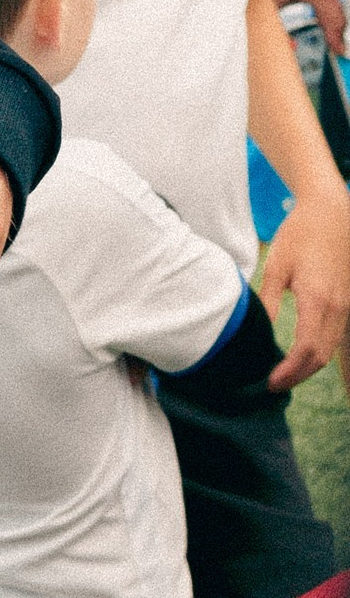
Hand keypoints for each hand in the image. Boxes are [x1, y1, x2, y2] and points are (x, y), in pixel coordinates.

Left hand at [259, 186, 349, 388]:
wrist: (332, 213)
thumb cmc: (299, 235)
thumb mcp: (276, 266)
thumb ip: (268, 302)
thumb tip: (257, 331)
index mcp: (317, 300)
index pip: (307, 351)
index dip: (289, 372)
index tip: (270, 382)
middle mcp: (337, 308)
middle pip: (321, 358)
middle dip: (298, 376)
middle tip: (273, 384)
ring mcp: (347, 306)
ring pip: (330, 349)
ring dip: (309, 366)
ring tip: (283, 373)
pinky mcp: (348, 303)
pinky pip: (336, 336)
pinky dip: (319, 351)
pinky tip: (300, 354)